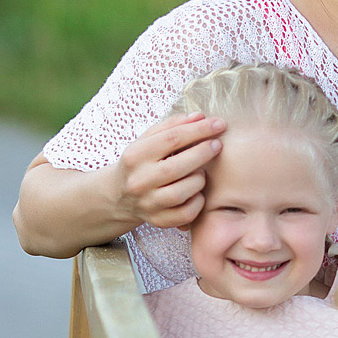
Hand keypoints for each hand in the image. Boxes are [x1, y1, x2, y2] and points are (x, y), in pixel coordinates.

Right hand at [112, 111, 224, 231]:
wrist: (119, 195)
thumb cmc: (141, 163)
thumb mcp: (148, 140)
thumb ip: (173, 126)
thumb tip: (200, 117)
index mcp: (135, 155)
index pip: (171, 139)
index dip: (199, 130)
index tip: (218, 124)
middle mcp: (139, 181)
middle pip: (177, 166)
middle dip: (203, 153)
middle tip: (217, 145)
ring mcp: (148, 203)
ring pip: (183, 192)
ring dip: (199, 179)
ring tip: (200, 172)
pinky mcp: (158, 220)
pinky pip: (186, 214)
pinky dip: (198, 203)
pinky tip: (196, 192)